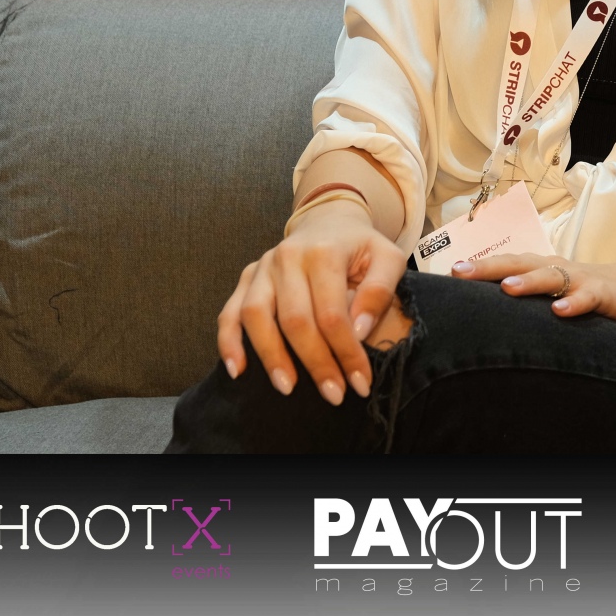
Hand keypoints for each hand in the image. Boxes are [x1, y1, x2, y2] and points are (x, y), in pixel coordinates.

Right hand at [216, 202, 405, 405]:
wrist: (329, 220)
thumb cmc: (361, 247)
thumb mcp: (387, 258)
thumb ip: (380, 290)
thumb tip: (358, 331)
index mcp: (324, 252)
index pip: (332, 313)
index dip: (346, 352)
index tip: (360, 383)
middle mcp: (287, 257)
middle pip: (295, 320)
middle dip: (315, 363)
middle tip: (333, 395)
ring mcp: (262, 267)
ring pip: (256, 317)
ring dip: (271, 357)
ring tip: (288, 388)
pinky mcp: (246, 277)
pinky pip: (229, 312)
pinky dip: (229, 342)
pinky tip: (238, 370)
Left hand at [452, 253, 615, 326]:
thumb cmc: (579, 291)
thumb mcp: (549, 293)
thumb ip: (520, 298)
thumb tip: (476, 311)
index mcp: (538, 267)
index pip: (504, 264)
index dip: (478, 267)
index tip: (449, 272)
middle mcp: (554, 268)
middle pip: (519, 263)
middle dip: (489, 268)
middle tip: (461, 272)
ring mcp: (578, 280)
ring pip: (550, 277)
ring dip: (529, 282)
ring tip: (507, 288)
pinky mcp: (602, 294)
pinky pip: (587, 297)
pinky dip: (574, 303)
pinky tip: (560, 312)